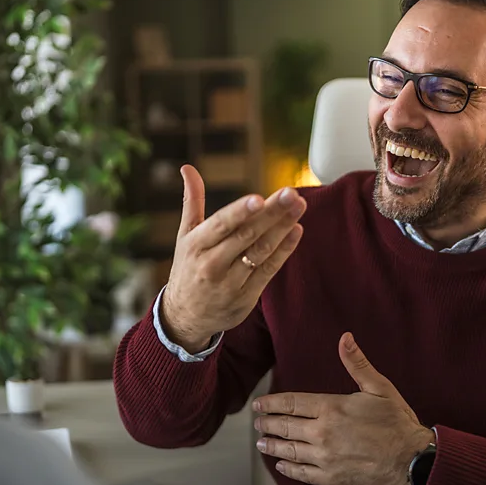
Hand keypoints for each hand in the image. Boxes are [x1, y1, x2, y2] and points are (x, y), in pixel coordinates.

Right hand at [161, 165, 306, 351]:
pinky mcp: (246, 297)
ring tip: (299, 206)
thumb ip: (192, 201)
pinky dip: (284, 251)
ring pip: (261, 251)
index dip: (240, 212)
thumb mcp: (185, 236)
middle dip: (271, 213)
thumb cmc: (188, 268)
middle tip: (292, 194)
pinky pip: (269, 270)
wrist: (185, 317)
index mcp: (196, 244)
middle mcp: (212, 264)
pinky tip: (296, 231)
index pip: (221, 224)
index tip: (259, 198)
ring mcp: (230, 282)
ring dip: (282, 228)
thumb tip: (188, 168)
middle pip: (246, 235)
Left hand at [253, 333, 434, 484]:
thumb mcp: (379, 387)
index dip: (271, 403)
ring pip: (289, 450)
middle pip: (284, 427)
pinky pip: (301, 473)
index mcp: (331, 408)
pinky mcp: (331, 478)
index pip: (291, 403)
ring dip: (272, 446)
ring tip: (262, 443)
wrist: (412, 459)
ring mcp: (325, 457)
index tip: (259, 405)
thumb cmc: (398, 423)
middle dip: (267, 424)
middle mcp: (323, 432)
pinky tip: (282, 464)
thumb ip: (357, 363)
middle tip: (258, 423)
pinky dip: (288, 468)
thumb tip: (345, 338)